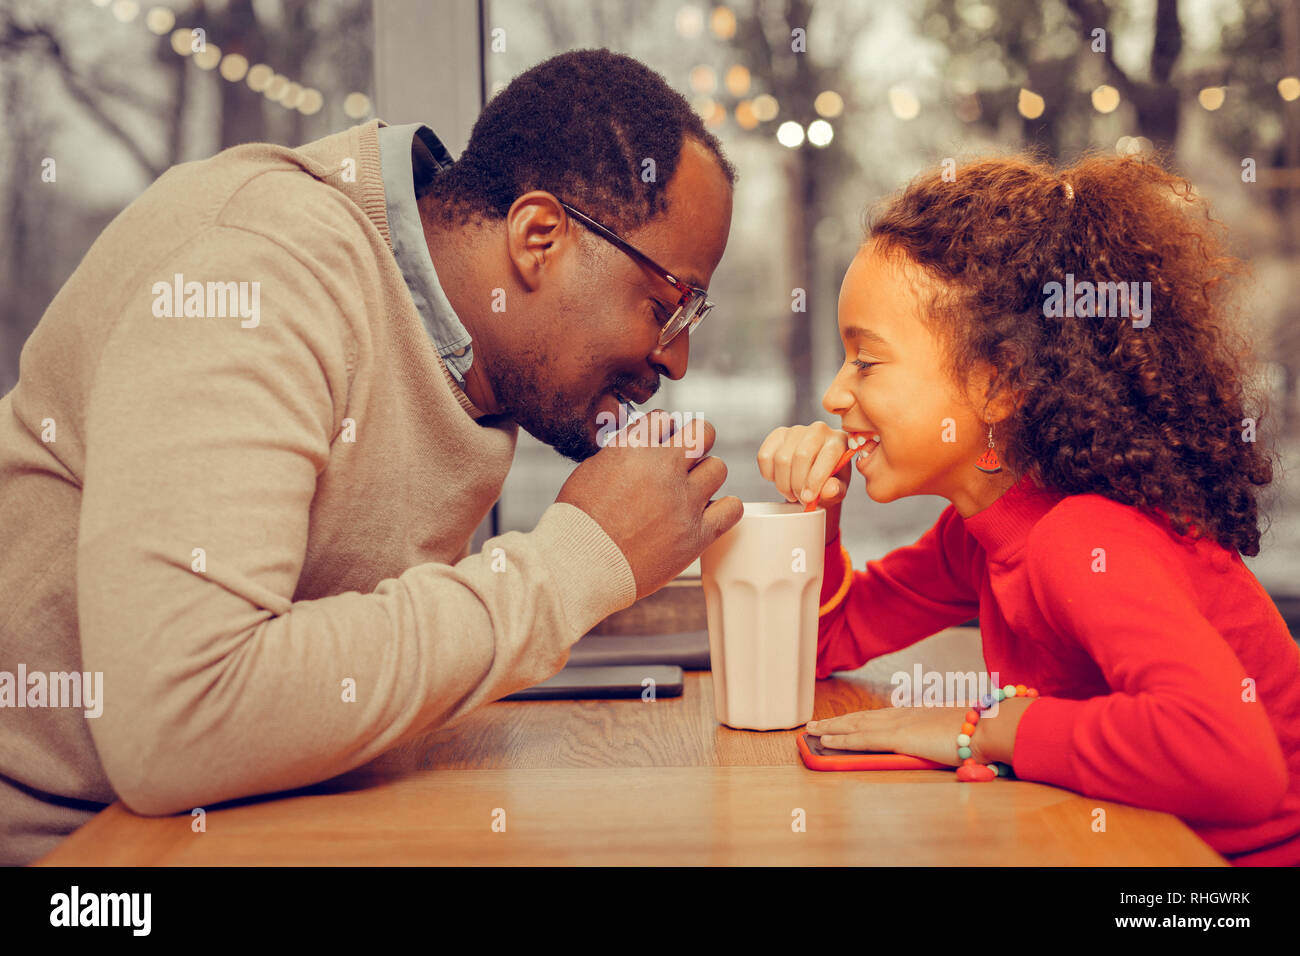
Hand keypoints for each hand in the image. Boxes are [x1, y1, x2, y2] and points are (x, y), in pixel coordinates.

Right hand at [556, 410, 742, 599]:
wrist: (581, 565)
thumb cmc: (578, 522)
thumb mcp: (591, 471)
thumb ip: (621, 453)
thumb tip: (641, 445)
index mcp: (634, 449)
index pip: (664, 420)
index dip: (663, 431)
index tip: (661, 444)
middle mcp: (663, 468)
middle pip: (703, 433)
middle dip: (696, 441)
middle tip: (687, 459)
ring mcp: (684, 501)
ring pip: (718, 468)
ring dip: (707, 476)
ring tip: (692, 492)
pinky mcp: (697, 533)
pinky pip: (732, 508)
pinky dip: (725, 509)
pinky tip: (710, 514)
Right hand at [756, 422, 853, 507]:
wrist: (814, 471)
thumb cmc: (829, 480)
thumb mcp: (838, 490)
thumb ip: (836, 490)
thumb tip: (829, 489)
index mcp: (838, 441)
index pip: (827, 456)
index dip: (815, 480)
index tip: (807, 499)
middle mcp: (818, 430)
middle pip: (801, 456)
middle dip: (797, 484)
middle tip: (799, 498)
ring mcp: (796, 430)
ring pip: (781, 459)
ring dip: (783, 483)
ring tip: (791, 492)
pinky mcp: (778, 434)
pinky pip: (765, 456)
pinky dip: (769, 474)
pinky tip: (780, 479)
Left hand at [806, 705, 975, 766]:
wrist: (989, 727)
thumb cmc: (979, 732)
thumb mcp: (954, 733)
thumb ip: (940, 737)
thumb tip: (940, 744)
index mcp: (915, 714)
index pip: (878, 716)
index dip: (857, 719)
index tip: (842, 720)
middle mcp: (903, 714)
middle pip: (861, 718)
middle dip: (836, 721)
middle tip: (814, 723)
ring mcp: (898, 724)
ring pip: (854, 726)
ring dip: (830, 728)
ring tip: (811, 730)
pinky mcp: (897, 737)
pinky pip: (861, 739)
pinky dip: (840, 739)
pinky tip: (825, 740)